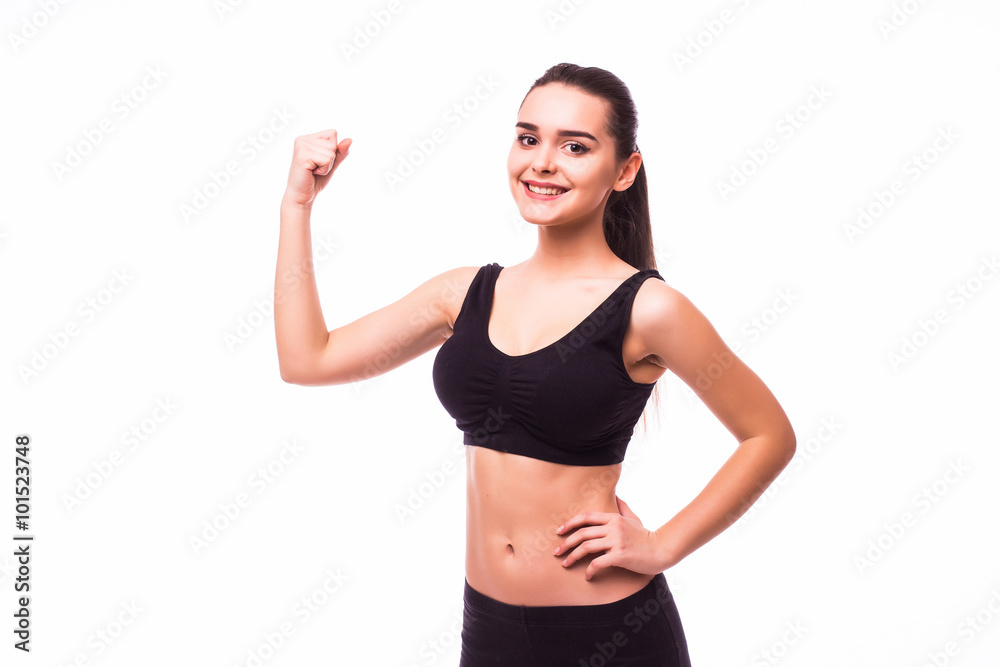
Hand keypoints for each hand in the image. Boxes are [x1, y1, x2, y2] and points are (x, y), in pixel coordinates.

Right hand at [283, 129, 351, 207]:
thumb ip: (341, 151)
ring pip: (331, 152)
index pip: (333, 133)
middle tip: (316, 168)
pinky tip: (312, 173)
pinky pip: (327, 159)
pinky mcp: (302, 156)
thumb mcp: (332, 163)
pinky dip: (324, 170)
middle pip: (333, 143)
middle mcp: (303, 139)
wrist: (303, 196)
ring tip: (314, 171)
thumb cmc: (316, 179)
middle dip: (330, 159)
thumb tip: (350, 139)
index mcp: (308, 138)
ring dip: (327, 166)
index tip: (320, 161)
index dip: (333, 150)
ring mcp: (301, 146)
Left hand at [553, 495, 668, 580]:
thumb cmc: (646, 536)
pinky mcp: (620, 555)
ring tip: (566, 564)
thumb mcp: (634, 518)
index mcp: (614, 517)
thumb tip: (616, 496)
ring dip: (572, 557)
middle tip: (556, 552)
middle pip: (582, 533)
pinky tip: (587, 576)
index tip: (559, 531)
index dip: (570, 523)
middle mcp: (613, 527)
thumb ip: (623, 507)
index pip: (586, 517)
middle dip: (566, 543)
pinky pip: (598, 563)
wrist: (662, 550)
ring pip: (586, 547)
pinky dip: (589, 570)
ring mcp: (616, 541)